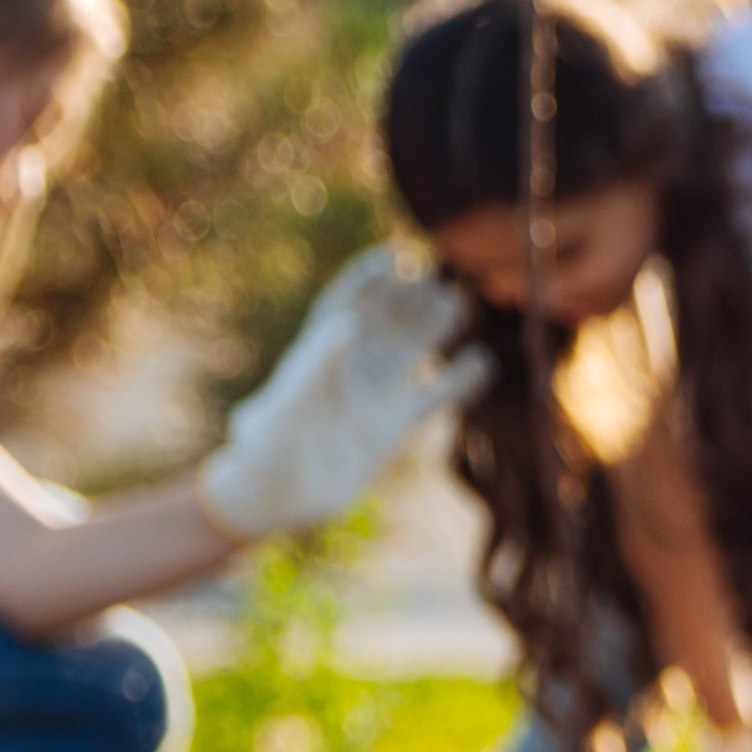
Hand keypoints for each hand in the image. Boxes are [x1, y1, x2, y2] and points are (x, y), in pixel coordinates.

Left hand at [197, 242, 488, 541]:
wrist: (279, 495)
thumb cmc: (269, 446)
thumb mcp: (288, 401)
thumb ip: (320, 362)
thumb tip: (351, 320)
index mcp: (317, 351)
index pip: (346, 301)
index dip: (370, 276)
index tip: (396, 256)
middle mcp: (350, 367)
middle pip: (386, 319)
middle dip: (410, 296)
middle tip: (437, 278)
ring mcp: (374, 395)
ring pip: (411, 350)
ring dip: (434, 327)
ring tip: (458, 303)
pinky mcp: (393, 426)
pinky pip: (432, 396)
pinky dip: (459, 380)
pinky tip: (482, 363)